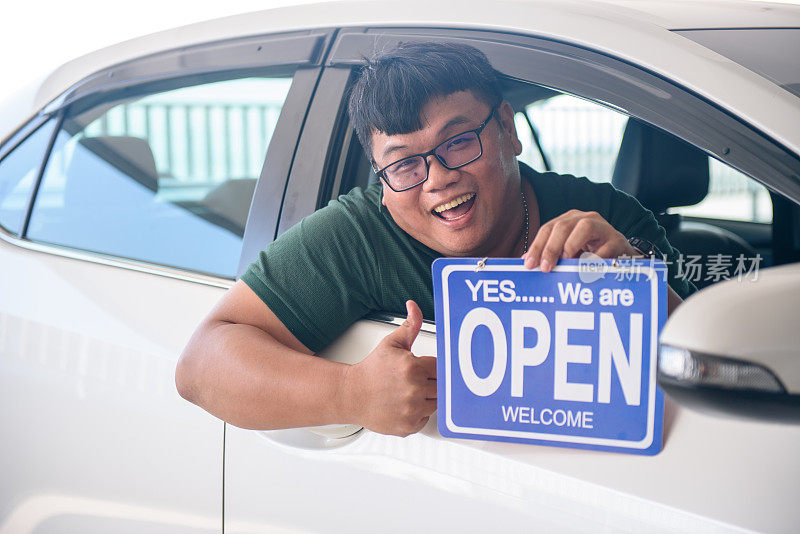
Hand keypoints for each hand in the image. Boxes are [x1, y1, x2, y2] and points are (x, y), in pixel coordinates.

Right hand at [345, 300, 436, 436]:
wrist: (351, 395)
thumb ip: (410, 325)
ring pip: (435, 404)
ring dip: (427, 398)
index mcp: (413, 368)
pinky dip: (419, 413)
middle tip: (415, 380)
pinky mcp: (408, 426)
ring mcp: (412, 410)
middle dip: (431, 382)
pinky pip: (425, 419)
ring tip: (409, 391)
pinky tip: (405, 404)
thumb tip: (414, 306)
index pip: (441, 368)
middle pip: (441, 387)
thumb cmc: (371, 370)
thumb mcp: (391, 344)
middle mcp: (414, 390)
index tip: (424, 368)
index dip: (432, 367)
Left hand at [522, 209, 637, 271]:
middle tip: (545, 268)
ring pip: (585, 227)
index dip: (537, 246)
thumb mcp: (568, 251)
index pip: (548, 228)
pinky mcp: (618, 240)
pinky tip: (586, 270)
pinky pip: (605, 248)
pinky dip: (594, 259)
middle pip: (562, 226)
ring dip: (571, 245)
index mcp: (569, 220)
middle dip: (550, 247)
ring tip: (566, 261)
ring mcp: (603, 228)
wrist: (622, 255)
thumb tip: (524, 261)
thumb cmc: (590, 253)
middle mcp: (585, 219)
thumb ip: (549, 254)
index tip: (529, 264)